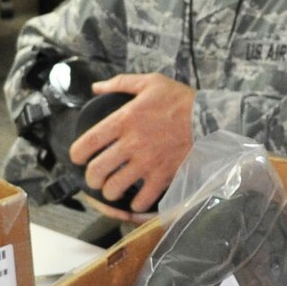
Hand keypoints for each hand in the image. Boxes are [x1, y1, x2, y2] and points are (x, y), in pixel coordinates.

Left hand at [70, 72, 196, 214]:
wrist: (209, 118)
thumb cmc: (179, 99)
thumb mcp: (150, 82)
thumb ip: (120, 83)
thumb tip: (96, 88)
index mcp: (123, 120)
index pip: (88, 142)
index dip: (76, 154)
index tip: (78, 158)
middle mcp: (131, 144)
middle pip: (97, 170)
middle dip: (91, 178)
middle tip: (95, 178)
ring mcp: (146, 163)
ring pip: (115, 187)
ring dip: (110, 191)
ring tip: (113, 190)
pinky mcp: (162, 176)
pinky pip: (142, 199)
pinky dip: (136, 203)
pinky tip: (137, 199)